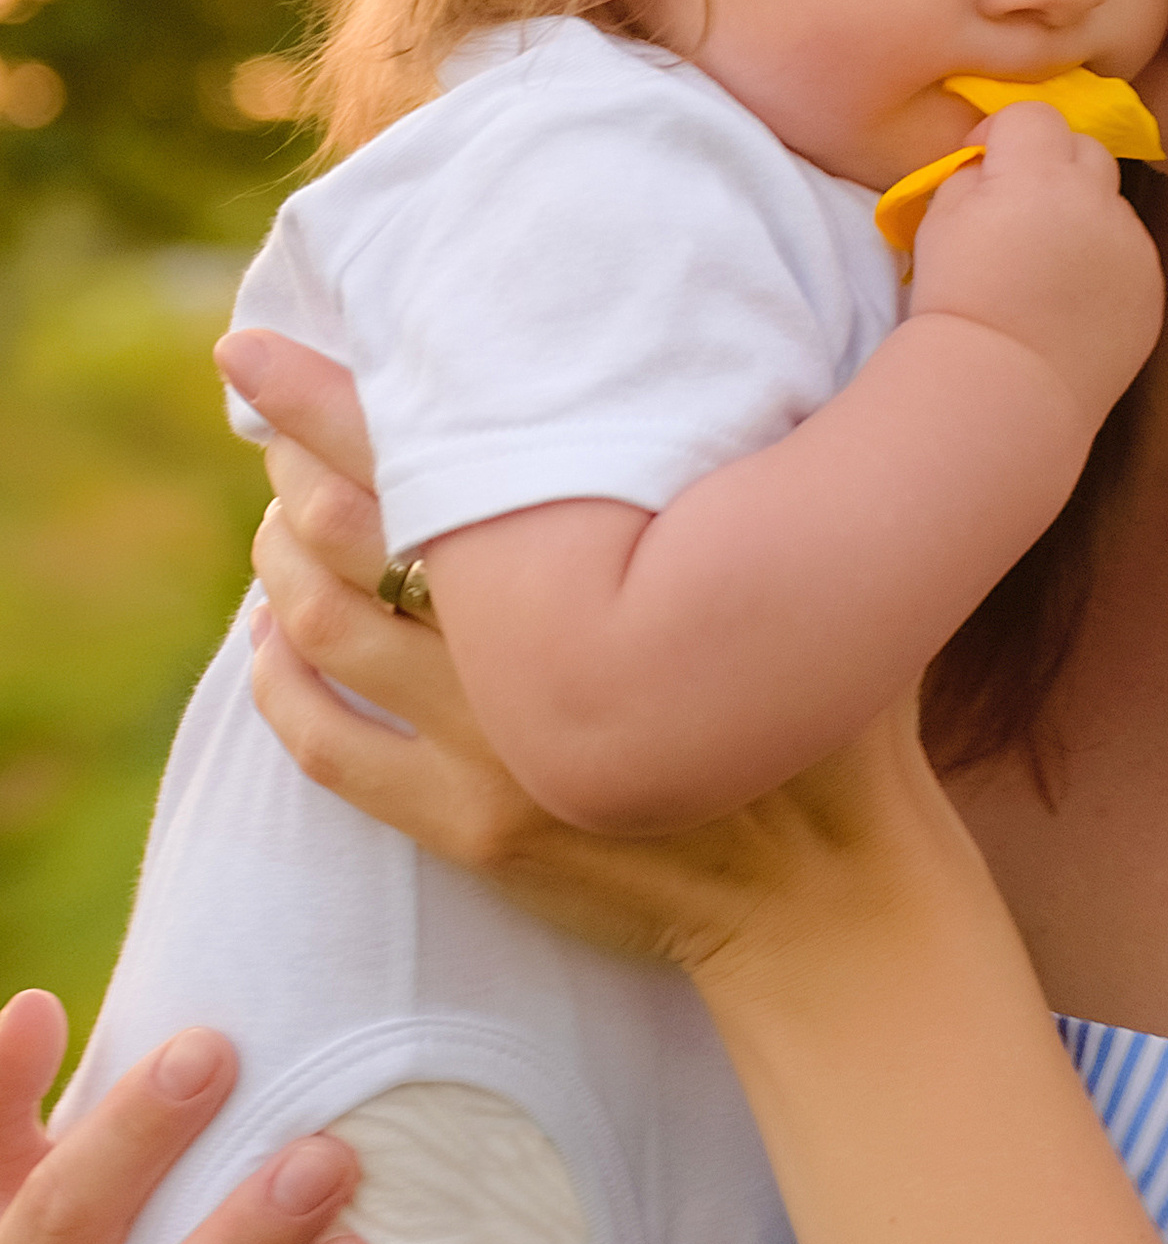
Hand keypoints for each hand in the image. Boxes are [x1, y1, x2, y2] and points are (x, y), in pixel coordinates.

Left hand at [227, 332, 958, 988]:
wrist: (827, 892)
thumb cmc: (833, 714)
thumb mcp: (793, 571)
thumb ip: (730, 481)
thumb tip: (673, 369)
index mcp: (600, 573)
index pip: (428, 459)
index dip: (326, 402)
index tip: (258, 351)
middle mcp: (526, 659)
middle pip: (351, 536)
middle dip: (295, 473)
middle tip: (282, 436)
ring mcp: (490, 752)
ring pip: (324, 633)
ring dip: (280, 569)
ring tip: (279, 529)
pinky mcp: (472, 831)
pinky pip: (330, 749)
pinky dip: (282, 685)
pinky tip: (275, 645)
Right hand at [908, 100, 1162, 428]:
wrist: (1002, 389)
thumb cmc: (956, 304)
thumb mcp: (938, 222)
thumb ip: (971, 175)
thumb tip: (993, 162)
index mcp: (1036, 173)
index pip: (1031, 115)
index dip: (1003, 134)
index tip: (983, 163)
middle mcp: (1094, 198)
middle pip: (1083, 146)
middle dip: (1052, 162)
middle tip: (1020, 206)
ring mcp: (1129, 242)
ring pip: (1109, 199)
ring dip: (1081, 211)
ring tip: (1046, 260)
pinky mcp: (1150, 283)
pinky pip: (1128, 249)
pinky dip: (1104, 258)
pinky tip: (1072, 296)